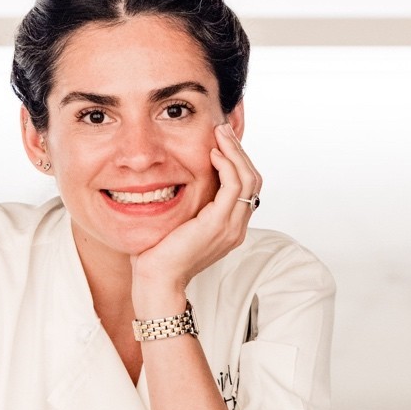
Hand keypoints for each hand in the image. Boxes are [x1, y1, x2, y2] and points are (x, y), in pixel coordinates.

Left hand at [131, 123, 262, 311]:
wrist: (157, 281)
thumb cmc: (159, 256)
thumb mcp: (178, 224)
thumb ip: (188, 206)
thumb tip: (178, 181)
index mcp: (229, 228)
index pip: (245, 187)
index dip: (237, 161)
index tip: (221, 141)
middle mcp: (236, 228)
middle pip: (253, 179)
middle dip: (239, 150)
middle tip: (223, 129)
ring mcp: (230, 227)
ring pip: (248, 179)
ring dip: (235, 151)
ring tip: (220, 133)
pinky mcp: (218, 224)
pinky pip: (233, 186)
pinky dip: (227, 165)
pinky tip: (213, 153)